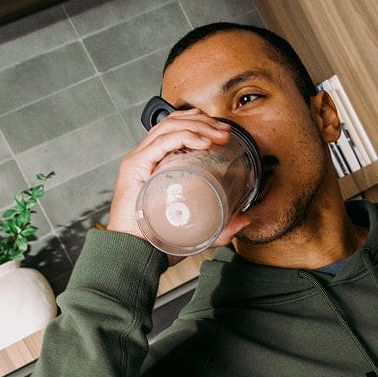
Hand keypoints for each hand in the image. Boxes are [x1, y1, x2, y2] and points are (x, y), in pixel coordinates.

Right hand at [106, 109, 250, 265]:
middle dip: (203, 121)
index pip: (175, 129)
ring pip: (169, 126)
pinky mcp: (134, 167)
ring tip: (218, 135)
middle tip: (225, 132)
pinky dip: (184, 137)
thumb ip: (220, 226)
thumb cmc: (157, 241)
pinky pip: (161, 142)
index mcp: (155, 164)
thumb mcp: (196, 229)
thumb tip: (244, 219)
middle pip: (173, 122)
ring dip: (198, 126)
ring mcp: (138, 160)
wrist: (132, 255)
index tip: (223, 133)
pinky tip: (202, 142)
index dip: (200, 124)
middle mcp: (145, 157)